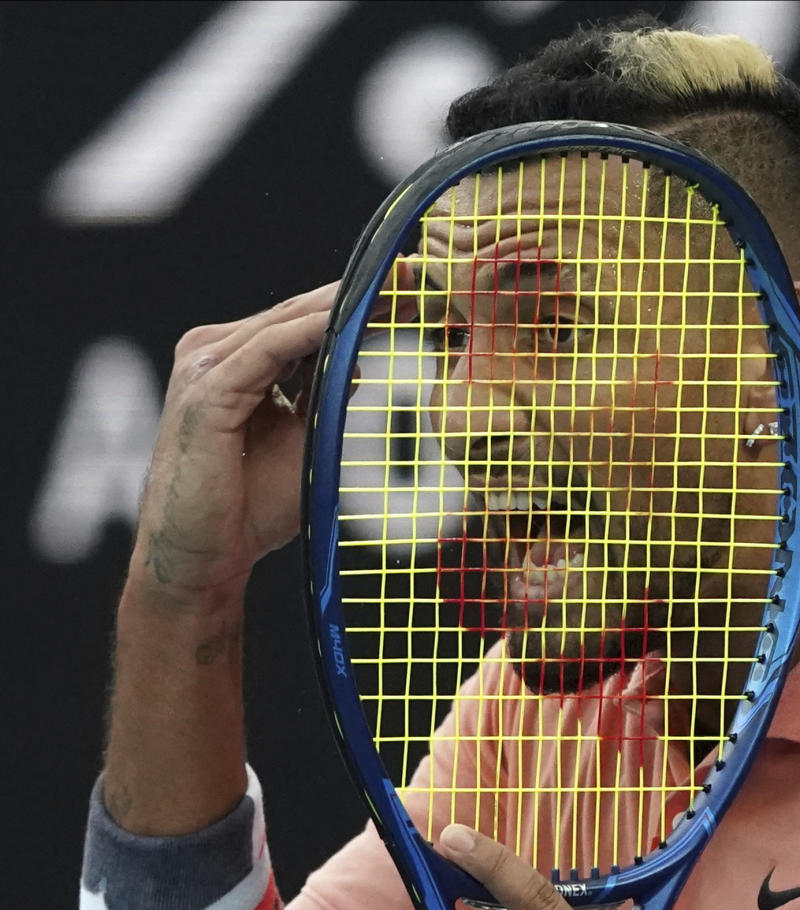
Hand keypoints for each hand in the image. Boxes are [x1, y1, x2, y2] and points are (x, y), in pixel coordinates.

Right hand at [133, 265, 413, 608]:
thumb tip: (377, 368)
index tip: (412, 291)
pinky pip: (267, 350)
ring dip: (341, 308)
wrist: (201, 557)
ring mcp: (205, 366)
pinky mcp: (206, 391)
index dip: (358, 305)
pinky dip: (310, 333)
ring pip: (285, 323)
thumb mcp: (307, 443)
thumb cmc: (250, 508)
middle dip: (357, 296)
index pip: (304, 320)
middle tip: (414, 277)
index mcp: (237, 360)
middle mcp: (215, 352)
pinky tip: (348, 322)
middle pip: (297, 312)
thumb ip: (333, 401)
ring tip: (394, 293)